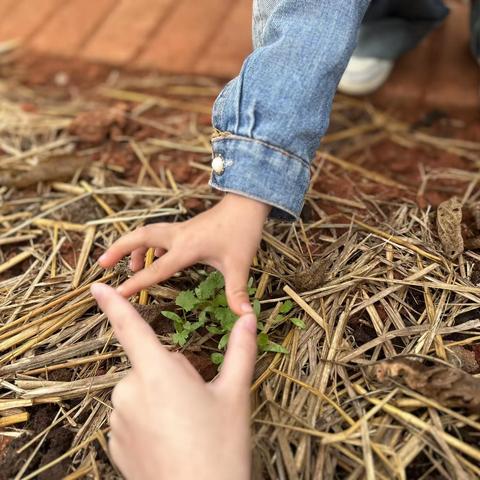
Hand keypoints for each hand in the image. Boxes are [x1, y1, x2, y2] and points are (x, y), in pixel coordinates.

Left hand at [91, 283, 256, 479]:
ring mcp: (118, 420)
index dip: (114, 304)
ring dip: (161, 399)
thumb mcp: (235, 394)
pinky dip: (149, 421)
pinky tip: (170, 442)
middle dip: (173, 374)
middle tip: (198, 404)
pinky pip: (132, 417)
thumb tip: (248, 316)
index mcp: (158, 372)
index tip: (97, 287)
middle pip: (152, 365)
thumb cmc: (220, 448)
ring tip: (186, 427)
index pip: (131, 328)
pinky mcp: (114, 443)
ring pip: (142, 391)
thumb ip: (240, 349)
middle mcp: (130, 392)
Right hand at [98, 193, 269, 314]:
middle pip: (140, 237)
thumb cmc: (242, 232)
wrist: (247, 203)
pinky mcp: (186, 228)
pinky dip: (151, 245)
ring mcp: (181, 230)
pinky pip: (161, 235)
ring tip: (128, 265)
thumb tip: (245, 315)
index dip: (135, 283)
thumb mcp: (239, 264)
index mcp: (186, 248)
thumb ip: (237, 291)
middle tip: (102, 264)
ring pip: (148, 233)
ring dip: (133, 246)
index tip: (116, 293)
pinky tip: (155, 256)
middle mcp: (178, 236)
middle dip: (118, 248)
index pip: (156, 269)